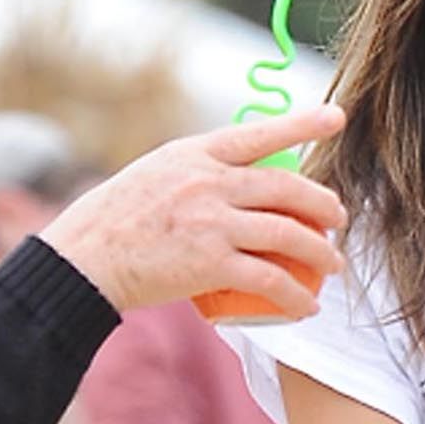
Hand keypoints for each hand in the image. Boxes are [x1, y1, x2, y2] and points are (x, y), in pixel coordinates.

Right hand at [38, 109, 345, 317]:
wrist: (85, 259)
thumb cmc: (114, 222)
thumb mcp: (156, 175)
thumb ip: (197, 175)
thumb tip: (233, 183)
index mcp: (196, 153)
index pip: (259, 133)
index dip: (303, 123)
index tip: (336, 117)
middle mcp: (209, 181)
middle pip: (285, 187)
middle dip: (322, 204)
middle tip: (339, 219)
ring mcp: (212, 222)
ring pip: (287, 233)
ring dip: (320, 253)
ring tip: (334, 267)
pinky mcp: (210, 264)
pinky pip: (268, 279)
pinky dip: (294, 295)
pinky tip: (306, 306)